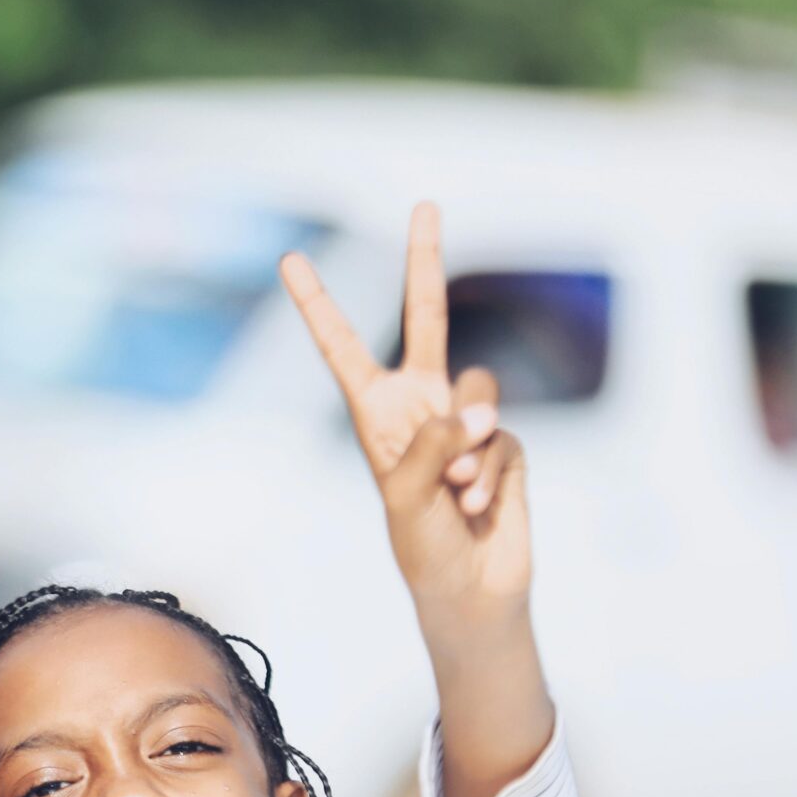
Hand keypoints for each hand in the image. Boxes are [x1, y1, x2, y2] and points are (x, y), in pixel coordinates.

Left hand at [280, 204, 531, 633]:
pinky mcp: (506, 443)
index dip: (319, 306)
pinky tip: (478, 507)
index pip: (345, 351)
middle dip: (427, 263)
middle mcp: (421, 408)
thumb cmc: (423, 551)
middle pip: (428, 320)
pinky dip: (489, 475)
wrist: (471, 593)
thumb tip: (473, 409)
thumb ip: (431, 445)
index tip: (290, 259)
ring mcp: (467, 421)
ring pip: (480, 391)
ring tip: (457, 489)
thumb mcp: (407, 500)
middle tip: (425, 203)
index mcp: (376, 417)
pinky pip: (503, 439)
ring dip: (469, 444)